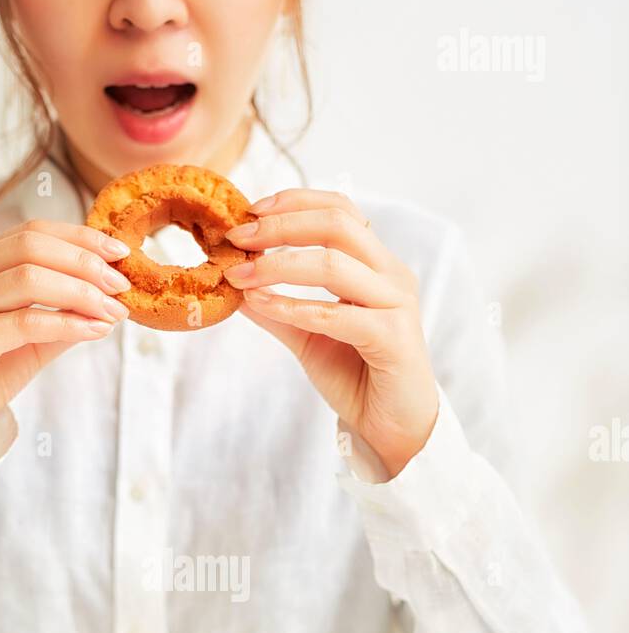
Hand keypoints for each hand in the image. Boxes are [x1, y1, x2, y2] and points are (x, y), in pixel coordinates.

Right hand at [0, 219, 131, 461]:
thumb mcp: (25, 345)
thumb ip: (58, 320)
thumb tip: (106, 305)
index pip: (30, 233)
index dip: (78, 237)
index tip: (118, 251)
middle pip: (30, 246)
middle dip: (84, 261)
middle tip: (121, 283)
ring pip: (29, 279)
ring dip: (81, 292)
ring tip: (113, 310)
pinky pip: (23, 323)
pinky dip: (66, 324)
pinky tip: (94, 331)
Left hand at [225, 189, 438, 477]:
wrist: (391, 429)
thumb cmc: (357, 378)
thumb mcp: (308, 337)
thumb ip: (278, 310)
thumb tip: (237, 285)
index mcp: (376, 265)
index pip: (339, 210)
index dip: (294, 202)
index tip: (250, 212)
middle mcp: (391, 275)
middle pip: (337, 224)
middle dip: (281, 226)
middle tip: (237, 238)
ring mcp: (396, 303)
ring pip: (335, 265)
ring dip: (278, 266)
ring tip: (240, 276)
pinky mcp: (393, 338)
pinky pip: (336, 314)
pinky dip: (293, 307)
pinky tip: (261, 306)